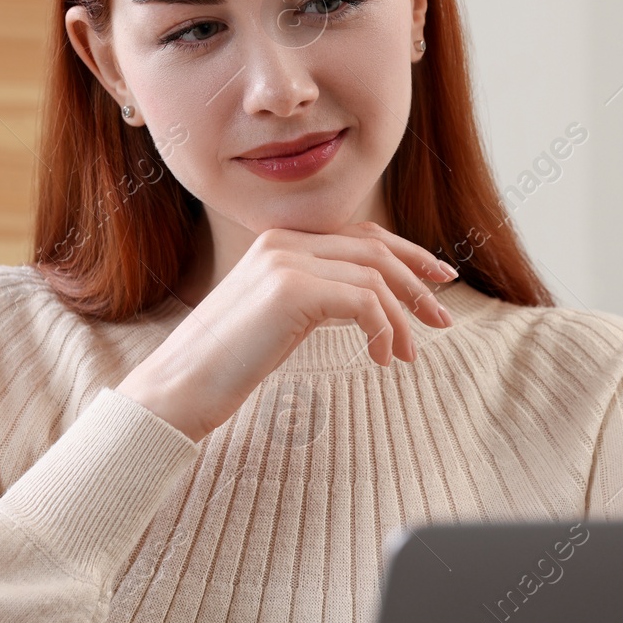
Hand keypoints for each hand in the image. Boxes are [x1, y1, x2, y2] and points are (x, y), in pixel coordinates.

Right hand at [116, 221, 458, 441]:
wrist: (179, 387)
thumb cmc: (227, 363)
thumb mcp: (278, 317)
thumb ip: (316, 295)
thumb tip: (369, 302)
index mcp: (282, 242)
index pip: (361, 236)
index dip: (407, 254)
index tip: (438, 279)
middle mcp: (285, 242)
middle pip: (376, 249)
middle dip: (418, 281)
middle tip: (443, 317)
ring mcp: (287, 262)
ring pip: (375, 277)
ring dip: (402, 317)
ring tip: (408, 353)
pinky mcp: (292, 291)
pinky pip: (364, 302)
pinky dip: (383, 330)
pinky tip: (380, 359)